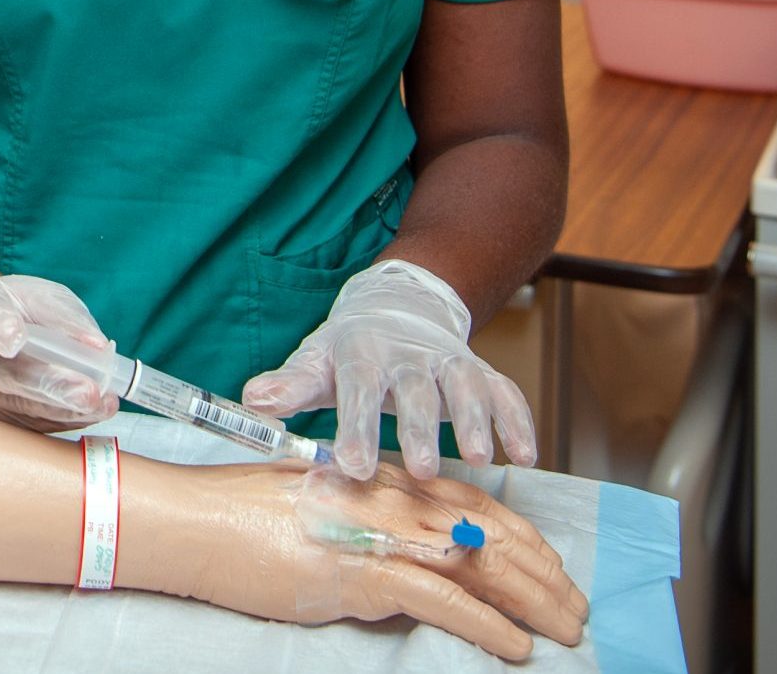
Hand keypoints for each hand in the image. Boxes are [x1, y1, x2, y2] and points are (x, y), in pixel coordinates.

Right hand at [0, 274, 120, 430]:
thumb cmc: (16, 310)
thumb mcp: (40, 296)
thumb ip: (64, 317)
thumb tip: (98, 347)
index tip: (16, 338)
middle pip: (3, 374)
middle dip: (50, 385)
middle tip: (88, 393)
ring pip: (15, 406)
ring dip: (62, 409)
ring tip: (100, 404)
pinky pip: (23, 424)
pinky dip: (59, 419)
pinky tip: (89, 412)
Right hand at [141, 459, 588, 660]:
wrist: (195, 520)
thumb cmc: (241, 515)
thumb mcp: (320, 508)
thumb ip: (369, 525)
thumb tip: (407, 558)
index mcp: (384, 480)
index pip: (477, 504)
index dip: (525, 539)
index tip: (553, 568)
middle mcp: (394, 499)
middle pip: (493, 536)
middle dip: (544, 575)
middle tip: (575, 608)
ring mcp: (381, 535)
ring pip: (482, 568)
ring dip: (534, 603)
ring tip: (564, 630)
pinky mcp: (363, 574)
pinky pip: (445, 603)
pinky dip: (488, 626)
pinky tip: (516, 646)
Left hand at [241, 260, 537, 479]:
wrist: (398, 306)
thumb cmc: (350, 349)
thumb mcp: (316, 361)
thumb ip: (289, 385)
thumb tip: (252, 400)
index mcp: (362, 353)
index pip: (357, 389)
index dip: (355, 426)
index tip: (351, 466)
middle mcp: (409, 355)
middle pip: (416, 391)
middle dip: (421, 429)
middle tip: (422, 470)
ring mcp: (449, 362)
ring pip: (467, 385)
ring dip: (476, 420)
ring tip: (479, 458)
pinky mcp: (481, 372)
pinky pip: (506, 392)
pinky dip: (518, 420)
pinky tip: (523, 456)